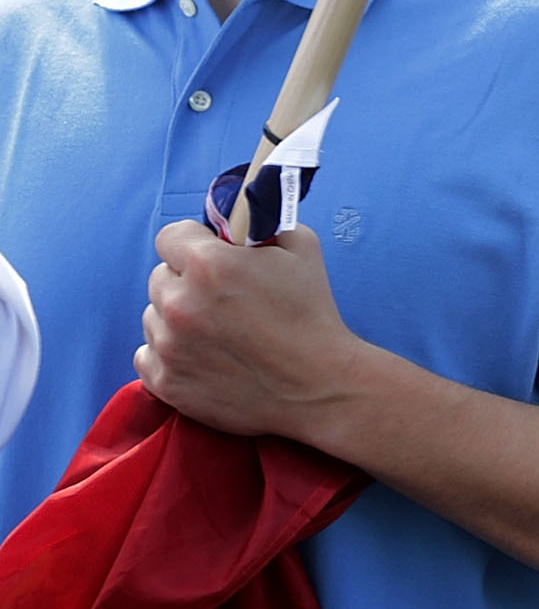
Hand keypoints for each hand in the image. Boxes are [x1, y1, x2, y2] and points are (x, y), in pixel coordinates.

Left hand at [139, 221, 370, 446]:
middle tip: (222, 300)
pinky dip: (168, 356)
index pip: (170, 236)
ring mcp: (169, 345)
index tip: (210, 256)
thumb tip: (243, 221)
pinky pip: (147, 356)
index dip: (193, 244)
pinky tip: (203, 358)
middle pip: (160, 277)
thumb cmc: (314, 318)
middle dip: (186, 282)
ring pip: (154, 316)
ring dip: (178, 320)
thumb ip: (264, 225)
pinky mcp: (166, 381)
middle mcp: (179, 302)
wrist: (321, 387)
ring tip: (219, 334)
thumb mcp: (303, 250)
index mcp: (209, 264)